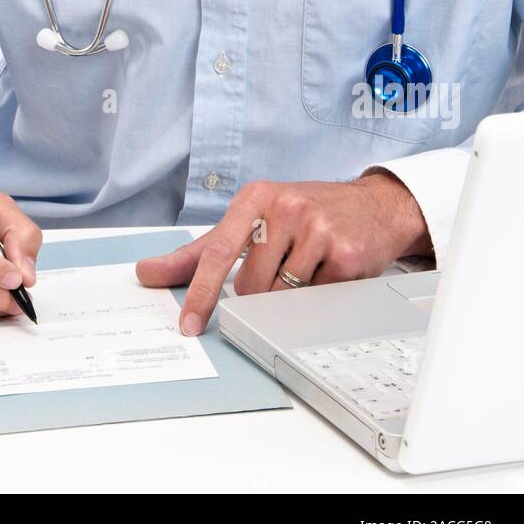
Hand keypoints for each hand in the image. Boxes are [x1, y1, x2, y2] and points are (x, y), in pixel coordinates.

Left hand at [136, 174, 431, 335]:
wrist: (375, 206)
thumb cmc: (305, 213)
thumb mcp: (252, 219)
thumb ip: (198, 250)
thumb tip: (148, 272)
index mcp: (254, 198)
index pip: (216, 251)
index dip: (200, 293)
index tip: (189, 325)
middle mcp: (284, 207)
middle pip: (250, 285)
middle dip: (261, 294)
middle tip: (282, 271)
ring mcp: (317, 227)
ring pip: (282, 295)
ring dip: (290, 296)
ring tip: (307, 267)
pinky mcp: (344, 252)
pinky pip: (316, 298)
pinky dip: (318, 295)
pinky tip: (329, 270)